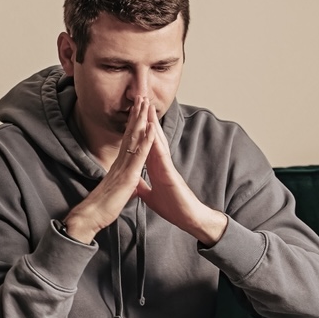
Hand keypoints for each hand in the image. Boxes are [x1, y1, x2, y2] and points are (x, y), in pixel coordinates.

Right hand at [63, 98, 155, 242]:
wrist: (91, 216)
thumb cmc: (102, 207)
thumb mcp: (116, 193)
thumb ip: (124, 185)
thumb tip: (130, 185)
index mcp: (119, 165)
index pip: (128, 141)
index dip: (133, 125)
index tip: (138, 110)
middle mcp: (121, 161)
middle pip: (130, 133)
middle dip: (136, 115)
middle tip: (141, 96)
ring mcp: (124, 166)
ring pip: (135, 139)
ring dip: (141, 120)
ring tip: (146, 103)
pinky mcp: (128, 175)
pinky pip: (139, 154)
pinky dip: (146, 140)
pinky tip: (151, 127)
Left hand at [135, 107, 227, 245]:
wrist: (187, 218)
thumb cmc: (173, 206)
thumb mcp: (150, 195)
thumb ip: (142, 186)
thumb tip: (134, 182)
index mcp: (155, 166)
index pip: (145, 143)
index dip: (138, 129)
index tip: (131, 114)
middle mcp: (161, 162)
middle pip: (152, 136)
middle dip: (146, 119)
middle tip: (140, 99)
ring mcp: (166, 166)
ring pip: (158, 141)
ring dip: (152, 124)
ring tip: (147, 107)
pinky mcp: (170, 173)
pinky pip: (162, 156)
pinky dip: (157, 143)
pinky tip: (153, 132)